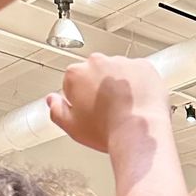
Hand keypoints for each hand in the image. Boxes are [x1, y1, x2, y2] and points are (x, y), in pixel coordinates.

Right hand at [48, 55, 167, 152]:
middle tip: (108, 110)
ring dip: (120, 85)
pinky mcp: (143, 66)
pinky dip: (140, 84)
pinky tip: (140, 101)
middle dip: (100, 88)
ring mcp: (121, 62)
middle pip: (96, 73)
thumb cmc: (108, 131)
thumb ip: (56, 111)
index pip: (73, 82)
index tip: (89, 110)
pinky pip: (139, 73)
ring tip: (126, 108)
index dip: (81, 98)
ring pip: (118, 71)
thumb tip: (52, 101)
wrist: (139, 132)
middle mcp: (97, 62)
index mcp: (76, 74)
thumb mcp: (72, 127)